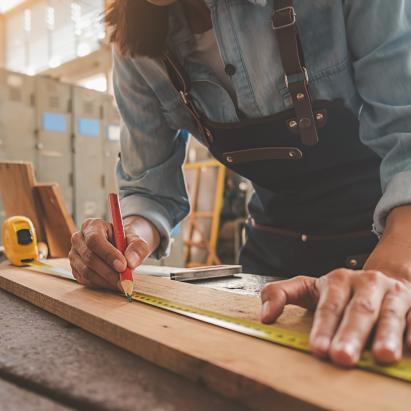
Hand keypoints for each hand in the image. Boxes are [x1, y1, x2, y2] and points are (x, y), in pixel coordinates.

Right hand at [69, 216, 159, 289]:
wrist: (121, 248)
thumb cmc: (127, 242)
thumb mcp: (137, 241)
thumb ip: (138, 248)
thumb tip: (131, 261)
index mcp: (92, 226)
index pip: (95, 240)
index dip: (108, 254)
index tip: (123, 266)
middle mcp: (79, 239)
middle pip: (90, 257)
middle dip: (109, 272)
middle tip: (126, 280)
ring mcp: (74, 255)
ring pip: (87, 272)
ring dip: (107, 280)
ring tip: (123, 282)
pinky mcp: (75, 269)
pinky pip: (86, 281)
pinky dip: (102, 284)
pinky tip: (114, 283)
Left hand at [260, 269, 410, 365]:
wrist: (380, 280)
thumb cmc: (340, 291)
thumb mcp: (307, 288)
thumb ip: (281, 294)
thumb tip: (264, 316)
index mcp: (338, 280)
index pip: (329, 305)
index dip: (323, 327)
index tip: (317, 348)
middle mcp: (366, 283)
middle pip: (359, 310)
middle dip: (350, 334)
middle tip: (342, 357)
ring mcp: (392, 293)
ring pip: (389, 314)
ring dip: (386, 334)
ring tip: (382, 356)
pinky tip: (410, 346)